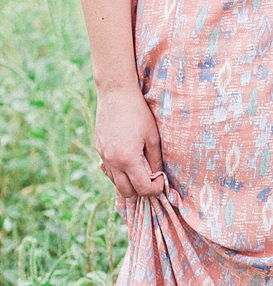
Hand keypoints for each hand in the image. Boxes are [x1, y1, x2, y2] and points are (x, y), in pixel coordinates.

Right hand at [95, 84, 166, 198]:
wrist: (116, 94)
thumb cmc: (138, 113)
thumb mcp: (153, 137)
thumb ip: (155, 160)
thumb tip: (157, 175)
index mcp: (128, 160)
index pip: (142, 189)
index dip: (155, 188)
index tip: (161, 179)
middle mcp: (113, 161)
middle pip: (126, 192)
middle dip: (140, 190)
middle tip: (151, 178)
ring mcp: (103, 155)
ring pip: (115, 182)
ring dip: (128, 181)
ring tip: (140, 169)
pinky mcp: (98, 148)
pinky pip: (108, 169)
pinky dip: (118, 171)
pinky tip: (127, 161)